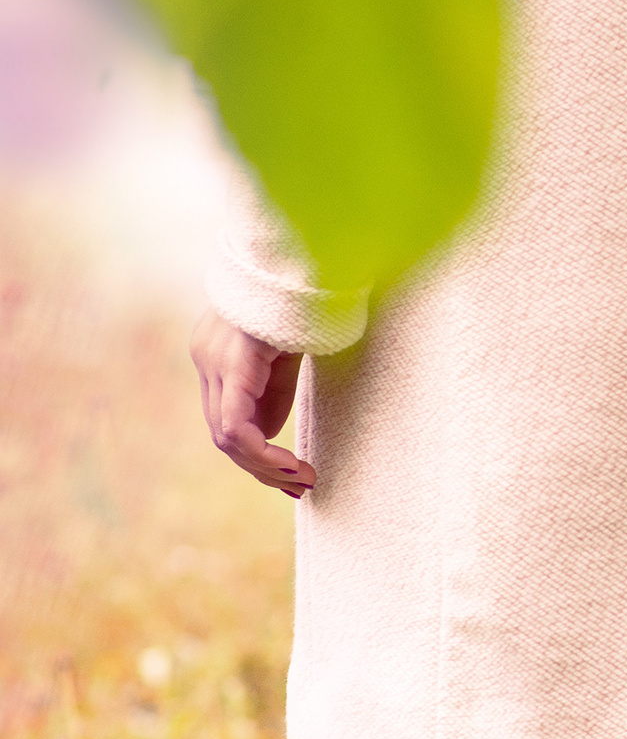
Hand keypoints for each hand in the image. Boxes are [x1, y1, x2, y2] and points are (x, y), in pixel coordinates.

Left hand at [190, 309, 314, 498]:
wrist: (306, 252)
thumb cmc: (305, 295)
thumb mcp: (291, 350)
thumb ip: (273, 391)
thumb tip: (263, 438)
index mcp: (218, 354)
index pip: (227, 420)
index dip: (259, 457)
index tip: (296, 477)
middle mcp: (207, 358)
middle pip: (223, 435)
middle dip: (263, 469)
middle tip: (302, 486)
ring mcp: (214, 359)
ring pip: (226, 437)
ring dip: (265, 467)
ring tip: (303, 480)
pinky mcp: (232, 361)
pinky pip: (236, 425)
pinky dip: (263, 454)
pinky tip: (292, 466)